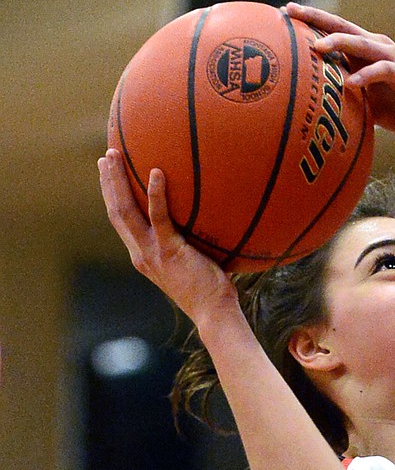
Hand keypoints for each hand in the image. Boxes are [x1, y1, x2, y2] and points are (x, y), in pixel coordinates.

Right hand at [98, 151, 234, 329]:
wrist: (214, 314)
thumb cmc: (211, 292)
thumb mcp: (190, 266)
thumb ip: (186, 244)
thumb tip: (203, 221)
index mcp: (142, 257)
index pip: (120, 223)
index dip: (111, 197)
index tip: (106, 174)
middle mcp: (141, 254)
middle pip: (116, 212)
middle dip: (108, 182)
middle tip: (105, 156)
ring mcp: (152, 253)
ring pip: (125, 211)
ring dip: (117, 180)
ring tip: (115, 154)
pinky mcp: (170, 251)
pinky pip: (159, 217)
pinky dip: (157, 194)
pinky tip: (158, 172)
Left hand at [286, 4, 394, 140]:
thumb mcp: (373, 107)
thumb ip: (351, 102)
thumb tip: (325, 115)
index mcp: (369, 52)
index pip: (335, 31)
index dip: (311, 23)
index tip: (284, 16)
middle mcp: (378, 48)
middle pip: (342, 27)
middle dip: (315, 18)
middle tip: (289, 11)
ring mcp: (393, 58)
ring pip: (360, 43)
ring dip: (338, 43)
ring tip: (316, 48)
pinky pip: (382, 71)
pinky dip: (365, 76)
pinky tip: (350, 84)